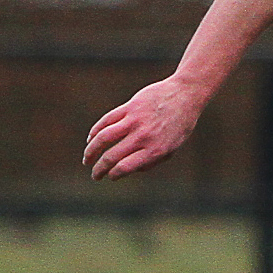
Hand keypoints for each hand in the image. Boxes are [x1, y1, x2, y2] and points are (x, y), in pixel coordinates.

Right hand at [83, 77, 202, 179]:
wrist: (185, 95)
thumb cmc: (179, 125)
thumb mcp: (172, 148)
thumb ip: (152, 160)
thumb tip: (129, 169)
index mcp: (155, 150)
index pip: (126, 167)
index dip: (114, 174)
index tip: (110, 177)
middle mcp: (143, 137)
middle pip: (112, 156)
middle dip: (99, 169)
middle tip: (95, 175)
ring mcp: (134, 121)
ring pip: (103, 138)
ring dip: (91, 151)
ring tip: (87, 159)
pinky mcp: (129, 107)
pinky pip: (106, 121)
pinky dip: (95, 131)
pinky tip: (91, 140)